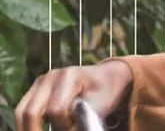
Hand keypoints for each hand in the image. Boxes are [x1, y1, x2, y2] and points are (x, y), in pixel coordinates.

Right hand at [15, 60, 132, 130]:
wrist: (106, 77)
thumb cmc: (105, 91)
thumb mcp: (101, 104)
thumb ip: (83, 117)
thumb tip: (68, 130)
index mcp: (69, 76)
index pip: (56, 110)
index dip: (63, 126)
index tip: (76, 128)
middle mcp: (50, 77)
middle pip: (31, 111)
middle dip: (36, 130)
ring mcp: (40, 82)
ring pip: (21, 111)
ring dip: (28, 127)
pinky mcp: (35, 89)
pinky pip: (23, 109)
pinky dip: (27, 123)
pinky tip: (37, 129)